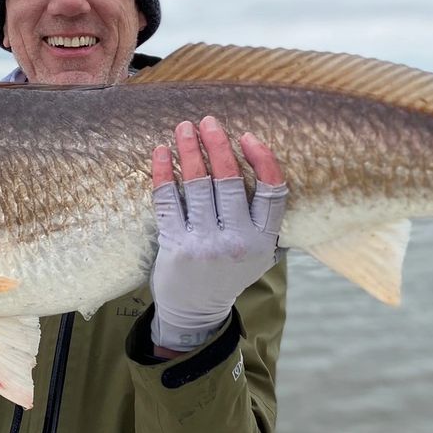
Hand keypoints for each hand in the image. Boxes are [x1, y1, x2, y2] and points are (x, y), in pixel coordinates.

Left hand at [149, 116, 286, 355]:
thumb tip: (259, 164)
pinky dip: (162, 173)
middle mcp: (237, 241)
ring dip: (190, 150)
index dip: (263, 160)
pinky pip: (168, 200)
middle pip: (229, 182)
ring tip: (184, 128)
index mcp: (263, 240)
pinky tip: (160, 152)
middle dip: (218, 145)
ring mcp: (204, 243)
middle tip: (208, 121)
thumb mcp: (258, 252)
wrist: (196, 311)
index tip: (248, 136)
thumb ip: (261, 218)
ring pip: (198, 185)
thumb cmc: (228, 272)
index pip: (272, 192)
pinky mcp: (175, 245)